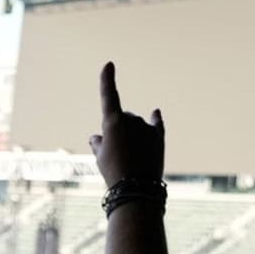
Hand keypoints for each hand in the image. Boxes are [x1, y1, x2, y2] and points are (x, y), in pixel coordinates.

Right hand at [90, 61, 163, 186]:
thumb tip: (96, 137)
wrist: (136, 189)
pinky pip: (156, 125)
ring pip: (135, 126)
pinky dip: (154, 121)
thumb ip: (99, 144)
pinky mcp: (159, 136)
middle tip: (114, 152)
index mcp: (113, 123)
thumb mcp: (101, 158)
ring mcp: (147, 127)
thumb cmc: (113, 172)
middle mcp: (132, 120)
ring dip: (131, 136)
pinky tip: (155, 112)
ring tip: (128, 158)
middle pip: (122, 119)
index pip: (109, 97)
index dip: (107, 80)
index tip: (109, 65)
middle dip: (118, 130)